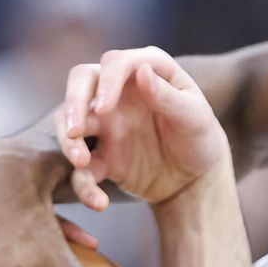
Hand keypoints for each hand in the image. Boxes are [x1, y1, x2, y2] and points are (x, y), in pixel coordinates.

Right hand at [56, 47, 229, 208]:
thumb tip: (141, 72)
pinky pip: (82, 170)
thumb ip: (167, 96)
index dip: (106, 81)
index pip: (114, 63)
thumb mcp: (194, 117)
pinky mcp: (101, 159)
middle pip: (81, 83)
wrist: (195, 178)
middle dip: (72, 104)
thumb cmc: (200, 137)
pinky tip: (99, 203)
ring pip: (70, 123)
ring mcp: (106, 125)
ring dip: (67, 141)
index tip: (104, 107)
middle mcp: (118, 94)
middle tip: (75, 130)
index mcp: (144, 72)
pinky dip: (84, 187)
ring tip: (80, 162)